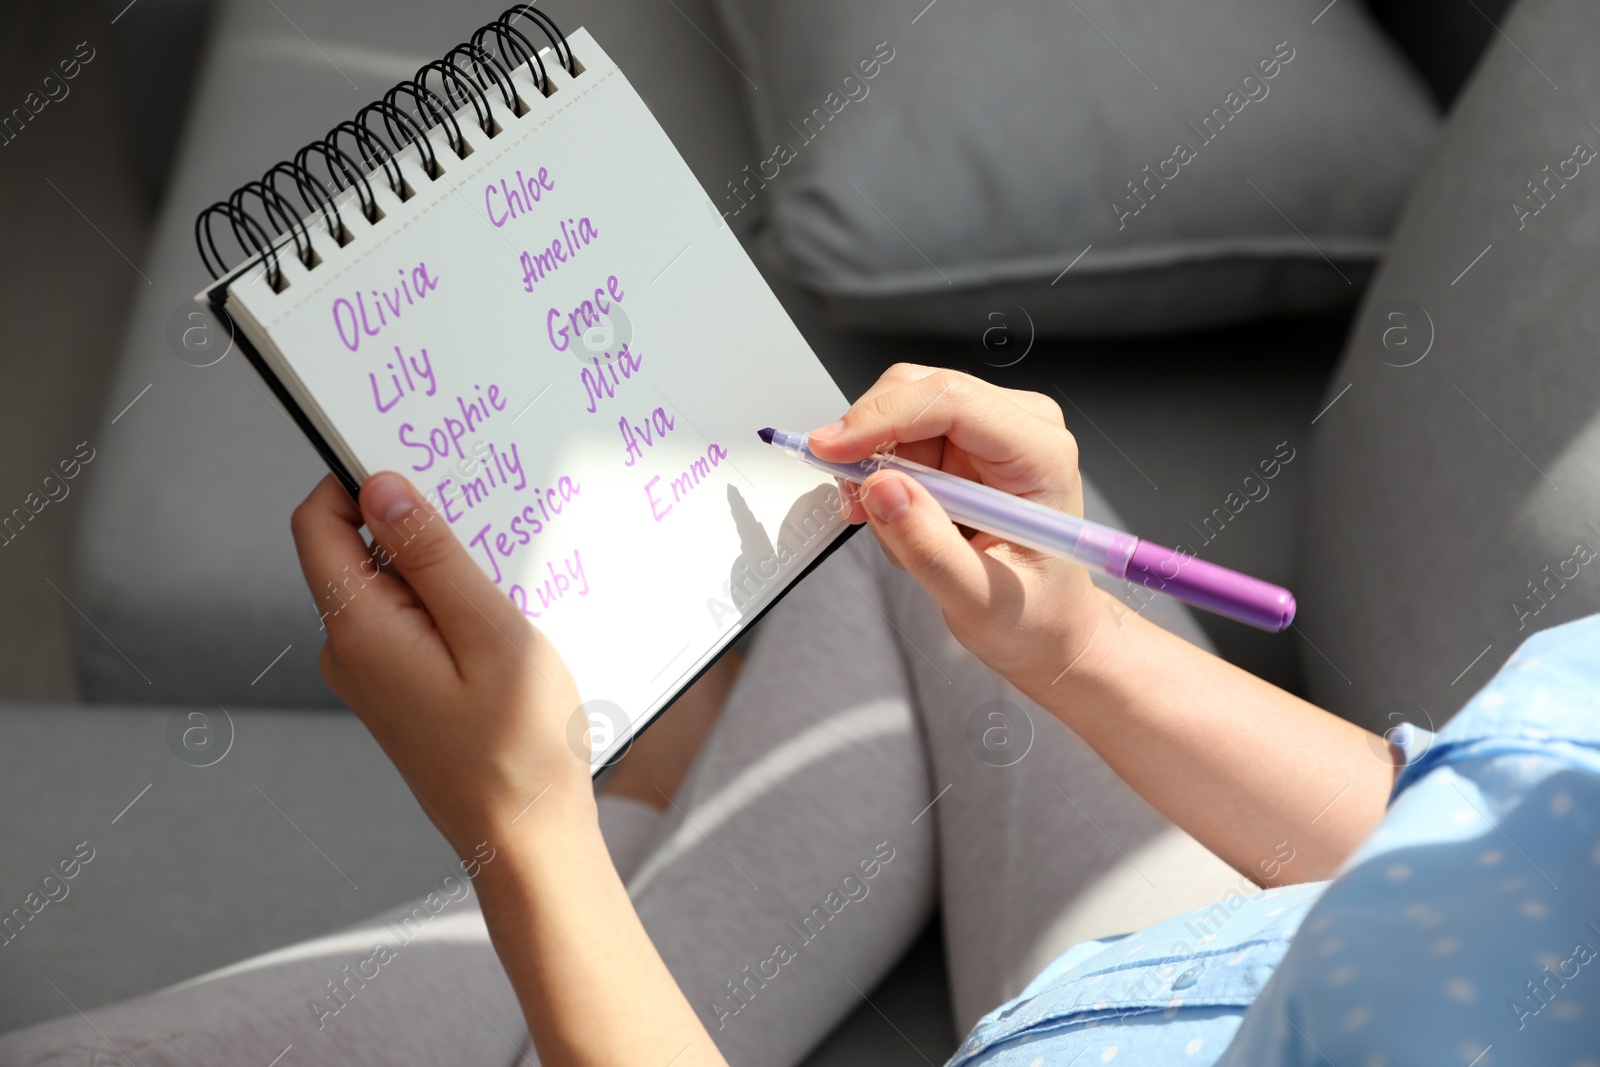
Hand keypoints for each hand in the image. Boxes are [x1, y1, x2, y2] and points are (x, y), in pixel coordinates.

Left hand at [290, 472, 588, 860]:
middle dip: (418, 525)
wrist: (525, 837)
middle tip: (488, 527)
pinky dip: (450, 607)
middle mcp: (349, 650)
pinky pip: (412, 622)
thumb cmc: (518, 745)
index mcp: (359, 629)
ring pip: (393, 586)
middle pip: (358, 548)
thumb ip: (434, 556)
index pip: (317, 521)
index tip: (420, 463)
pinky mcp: (399, 690)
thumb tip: (381, 487)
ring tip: (505, 591)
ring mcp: (371, 674)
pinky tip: (500, 627)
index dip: (356, 478)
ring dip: (443, 571)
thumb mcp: (490, 631)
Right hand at [808, 364, 1110, 695]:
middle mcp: (1021, 426)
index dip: (882, 417)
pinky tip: (903, 515)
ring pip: (901, 412)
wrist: (1048, 624)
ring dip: (877, 468)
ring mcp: (993, 428)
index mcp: (1041, 455)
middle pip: (919, 392)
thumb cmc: (1033, 614)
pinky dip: (884, 474)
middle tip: (855, 504)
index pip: (952, 401)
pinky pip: (902, 434)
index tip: (830, 451)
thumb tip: (881, 489)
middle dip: (871, 444)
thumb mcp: (979, 600)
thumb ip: (929, 548)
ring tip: (898, 530)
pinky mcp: (967, 440)